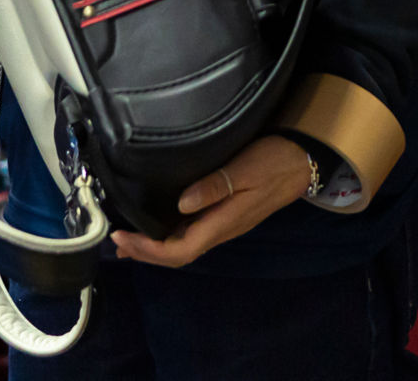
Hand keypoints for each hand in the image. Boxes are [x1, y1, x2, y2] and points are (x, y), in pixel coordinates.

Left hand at [110, 135, 313, 268]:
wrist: (303, 162)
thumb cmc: (274, 162)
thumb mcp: (246, 169)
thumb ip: (215, 186)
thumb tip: (181, 204)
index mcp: (223, 223)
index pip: (179, 251)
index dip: (148, 249)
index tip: (121, 236)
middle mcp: (221, 230)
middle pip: (177, 254)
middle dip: (144, 251)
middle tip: (115, 239)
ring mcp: (223, 225)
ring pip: (182, 246)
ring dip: (153, 246)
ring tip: (126, 238)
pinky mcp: (224, 216)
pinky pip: (190, 233)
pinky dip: (167, 234)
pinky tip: (156, 224)